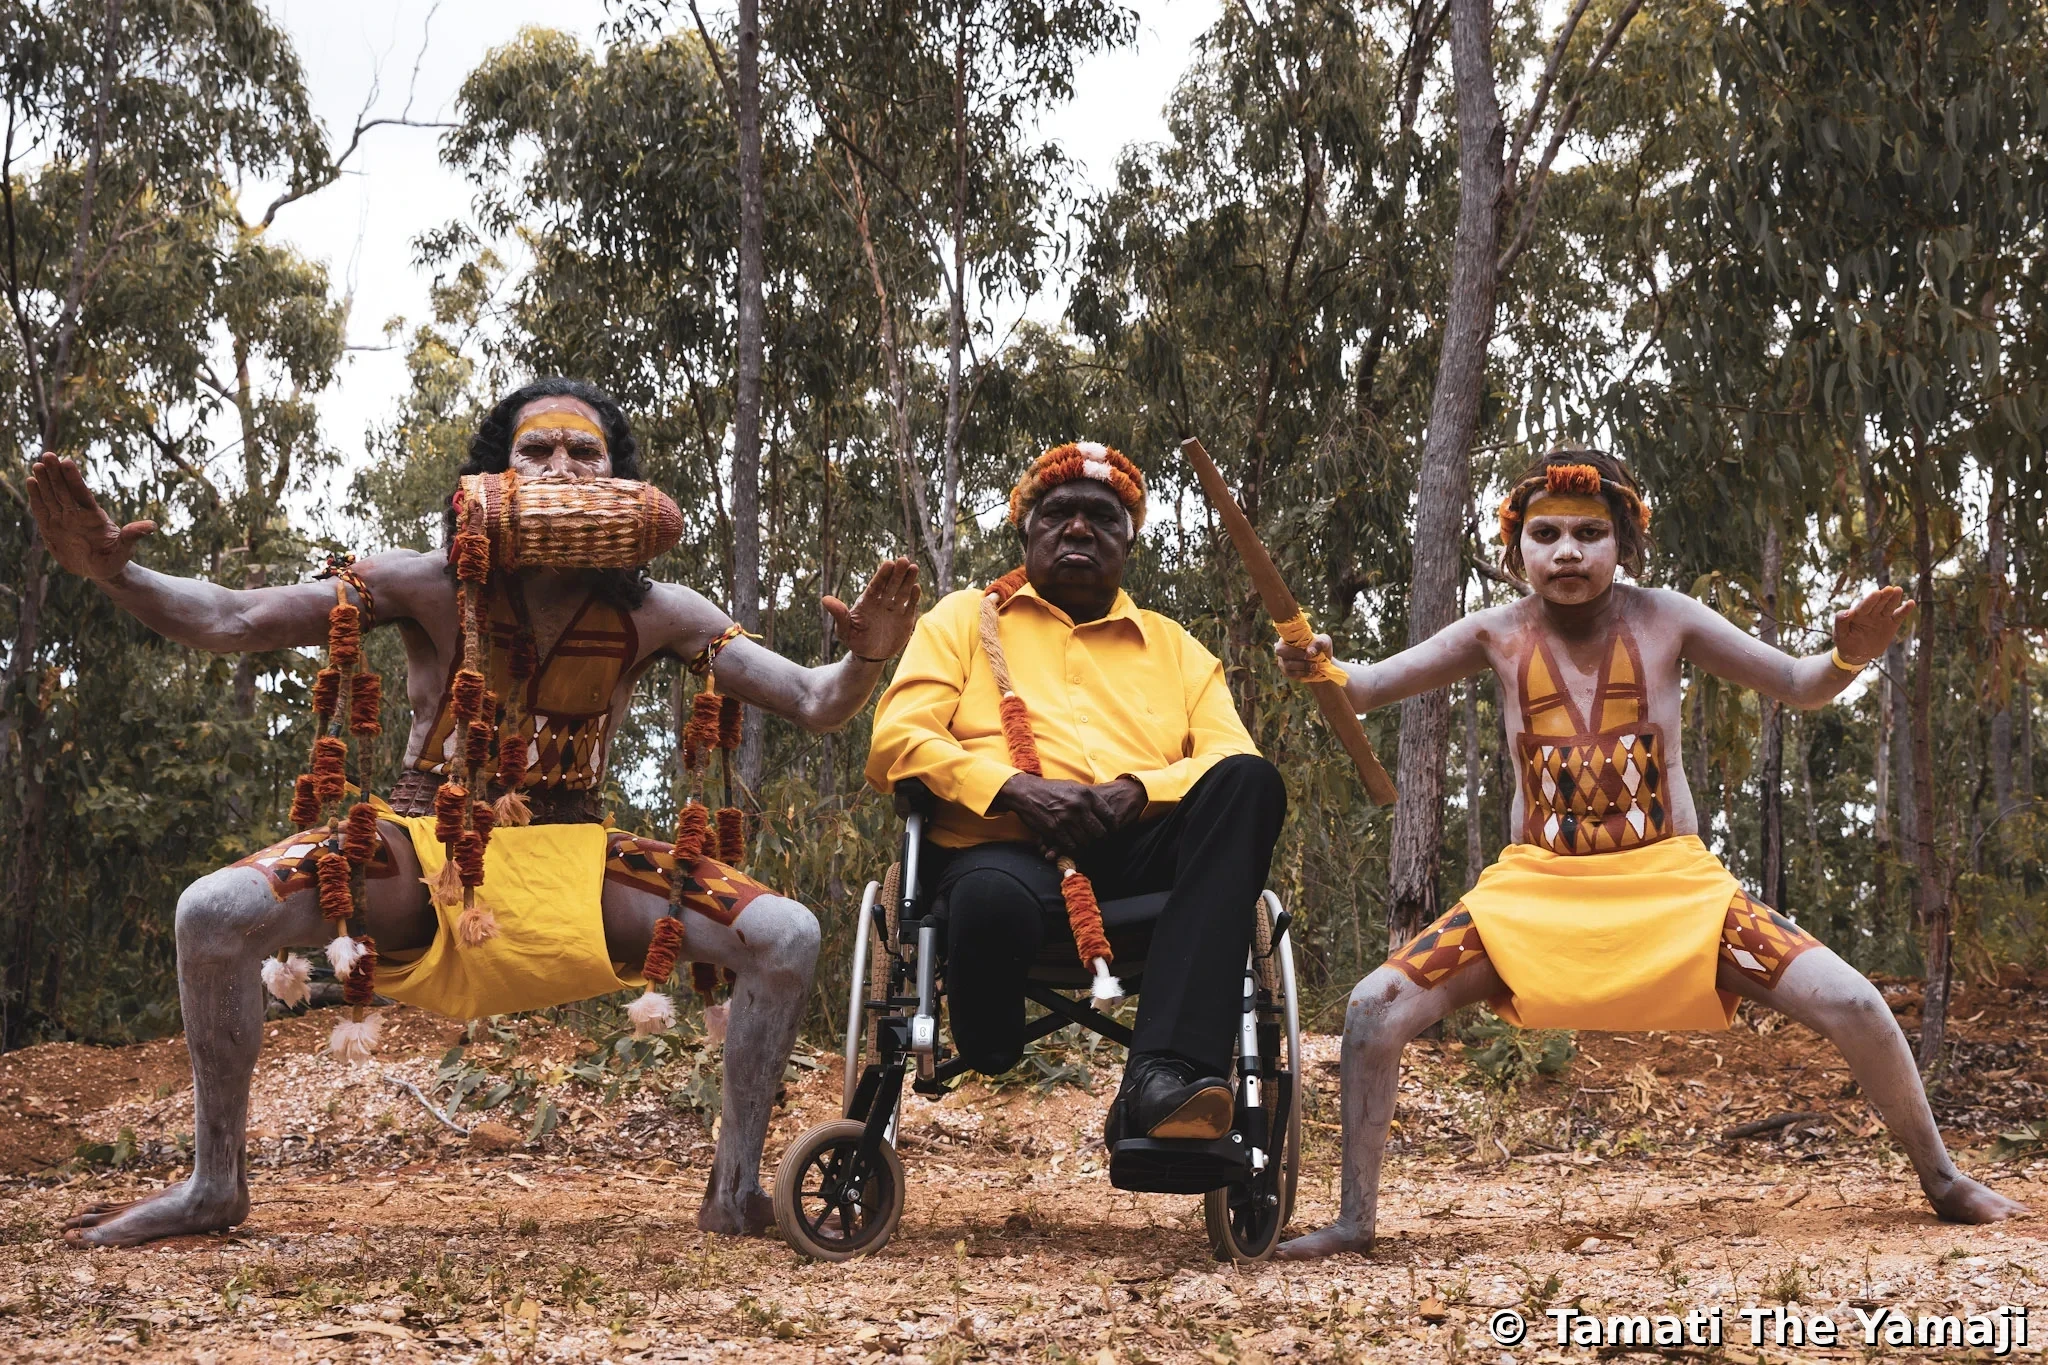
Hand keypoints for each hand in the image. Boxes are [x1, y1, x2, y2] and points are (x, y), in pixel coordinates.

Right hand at [25, 452, 155, 580]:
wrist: (100, 570)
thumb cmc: (114, 560)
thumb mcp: (124, 551)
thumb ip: (132, 537)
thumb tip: (152, 526)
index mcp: (94, 517)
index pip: (82, 494)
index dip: (74, 479)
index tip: (67, 462)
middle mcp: (76, 514)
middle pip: (64, 491)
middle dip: (55, 474)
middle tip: (48, 454)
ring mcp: (63, 520)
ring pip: (52, 497)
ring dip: (44, 481)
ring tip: (38, 464)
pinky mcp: (51, 529)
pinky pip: (42, 511)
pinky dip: (36, 497)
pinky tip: (31, 481)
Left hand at [825, 556, 919, 660]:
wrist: (870, 656)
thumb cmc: (855, 640)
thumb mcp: (844, 629)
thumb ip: (839, 614)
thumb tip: (825, 599)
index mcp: (867, 601)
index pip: (876, 585)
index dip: (882, 575)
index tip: (889, 563)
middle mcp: (882, 602)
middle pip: (891, 585)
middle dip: (897, 573)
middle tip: (903, 560)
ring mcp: (894, 609)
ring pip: (902, 592)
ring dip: (908, 580)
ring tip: (913, 567)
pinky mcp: (905, 618)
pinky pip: (910, 605)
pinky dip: (914, 597)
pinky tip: (916, 587)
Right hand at [992, 773, 1141, 851]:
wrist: (1026, 792)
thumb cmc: (1051, 789)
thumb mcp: (1074, 787)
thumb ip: (1090, 797)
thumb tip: (1105, 809)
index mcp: (1087, 795)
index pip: (1109, 816)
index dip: (1113, 828)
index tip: (1112, 833)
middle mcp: (1079, 806)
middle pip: (1100, 832)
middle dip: (1101, 841)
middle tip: (1099, 843)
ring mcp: (1067, 819)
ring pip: (1087, 842)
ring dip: (1087, 847)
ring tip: (1087, 847)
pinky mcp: (1055, 830)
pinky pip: (1071, 847)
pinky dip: (1074, 851)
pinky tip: (1074, 848)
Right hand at [1275, 631, 1334, 680]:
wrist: (1322, 662)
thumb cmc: (1321, 647)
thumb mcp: (1325, 642)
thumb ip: (1319, 643)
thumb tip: (1309, 652)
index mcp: (1289, 637)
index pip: (1282, 640)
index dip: (1293, 648)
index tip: (1308, 654)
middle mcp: (1282, 648)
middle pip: (1281, 652)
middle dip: (1298, 658)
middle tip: (1314, 662)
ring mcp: (1282, 661)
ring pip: (1287, 665)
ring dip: (1303, 667)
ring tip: (1315, 667)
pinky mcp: (1286, 672)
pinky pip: (1291, 674)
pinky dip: (1303, 674)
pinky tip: (1311, 672)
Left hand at [1833, 585, 1913, 664]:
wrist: (1856, 654)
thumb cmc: (1845, 643)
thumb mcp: (1840, 634)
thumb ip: (1841, 621)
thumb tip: (1849, 611)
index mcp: (1857, 614)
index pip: (1864, 606)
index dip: (1870, 600)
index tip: (1876, 593)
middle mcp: (1870, 613)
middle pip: (1878, 603)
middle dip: (1884, 596)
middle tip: (1890, 589)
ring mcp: (1881, 618)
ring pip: (1888, 607)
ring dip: (1894, 599)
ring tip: (1898, 590)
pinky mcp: (1891, 624)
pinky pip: (1899, 616)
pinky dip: (1905, 610)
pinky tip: (1911, 603)